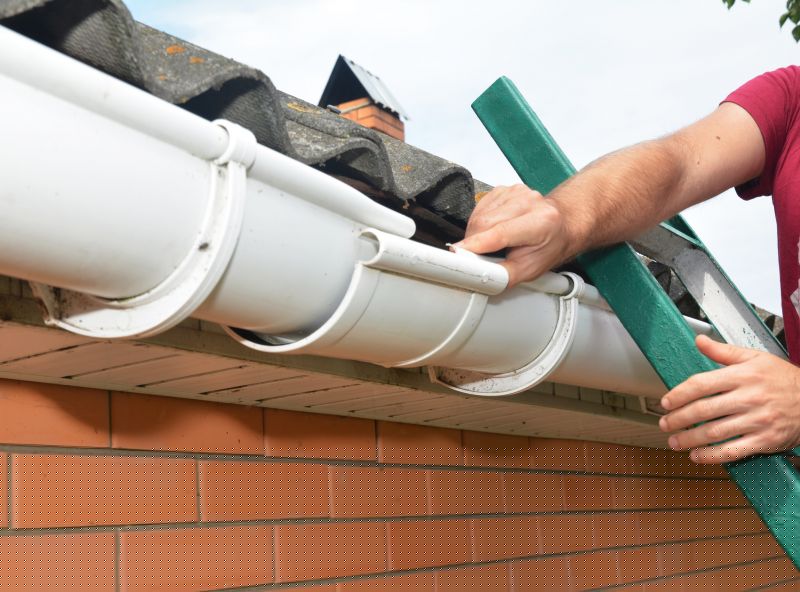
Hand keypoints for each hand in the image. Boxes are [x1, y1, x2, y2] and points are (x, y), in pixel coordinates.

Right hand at [454, 184, 571, 286]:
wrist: (559, 227)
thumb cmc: (547, 248)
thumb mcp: (528, 271)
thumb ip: (502, 275)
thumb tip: (478, 275)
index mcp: (541, 221)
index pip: (499, 233)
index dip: (475, 245)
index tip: (459, 255)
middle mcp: (528, 201)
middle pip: (484, 222)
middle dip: (474, 243)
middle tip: (479, 258)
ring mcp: (515, 192)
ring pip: (479, 215)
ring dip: (476, 234)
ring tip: (492, 244)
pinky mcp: (503, 189)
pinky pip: (479, 208)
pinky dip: (479, 224)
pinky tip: (492, 230)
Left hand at [659, 334, 799, 463]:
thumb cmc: (783, 378)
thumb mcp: (755, 358)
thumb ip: (724, 352)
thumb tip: (700, 340)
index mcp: (743, 375)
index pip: (701, 384)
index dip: (679, 394)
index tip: (666, 402)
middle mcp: (749, 397)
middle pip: (704, 410)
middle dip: (679, 418)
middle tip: (665, 423)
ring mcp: (757, 420)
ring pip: (715, 432)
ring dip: (690, 439)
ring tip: (674, 441)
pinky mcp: (765, 440)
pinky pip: (733, 451)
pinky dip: (711, 456)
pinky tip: (697, 456)